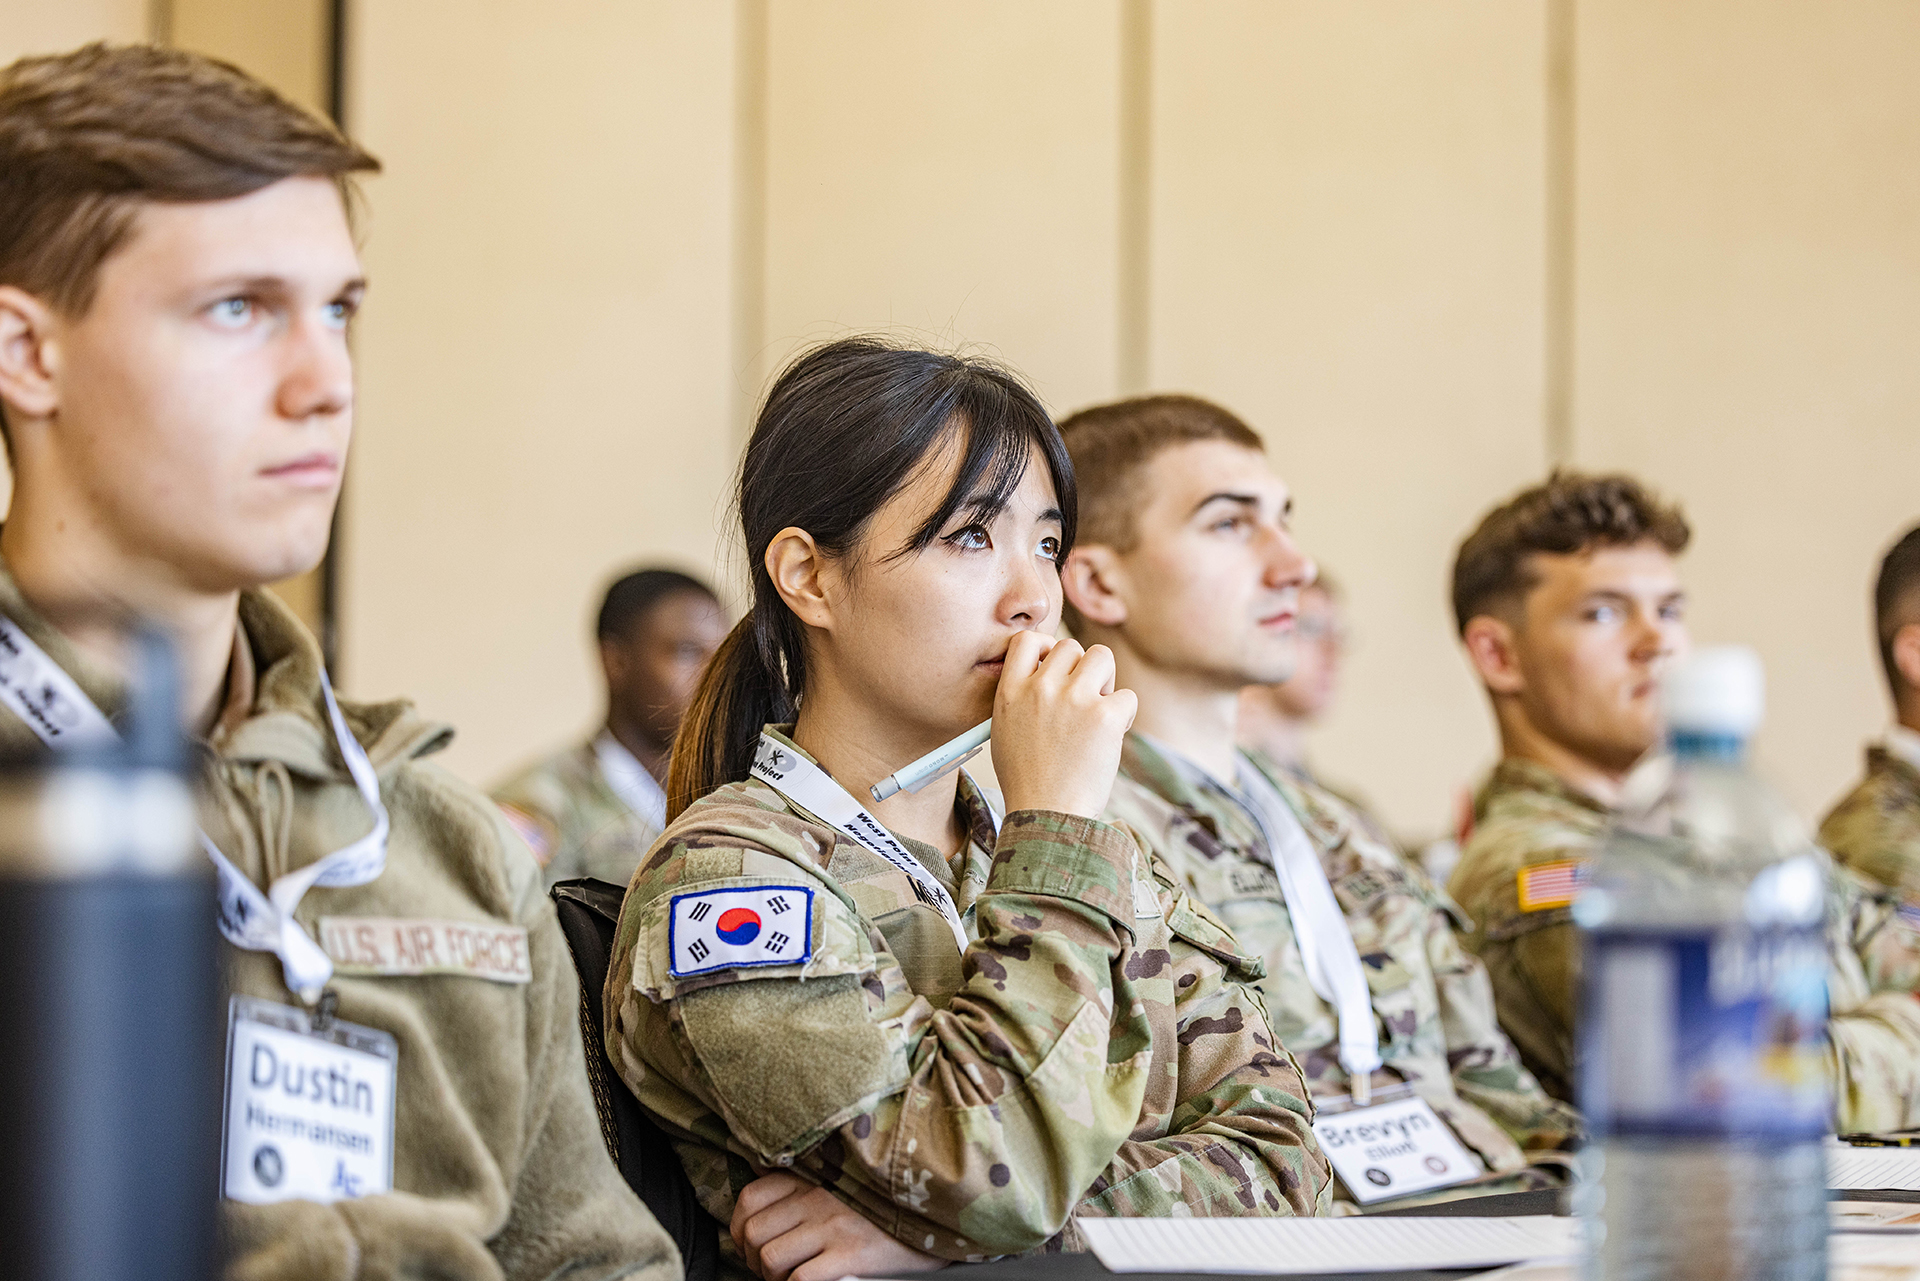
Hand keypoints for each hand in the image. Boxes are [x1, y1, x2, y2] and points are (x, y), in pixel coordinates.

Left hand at [731, 1171, 945, 1280]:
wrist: (939, 1212)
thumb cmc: (888, 1203)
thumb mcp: (846, 1181)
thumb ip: (808, 1182)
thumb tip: (765, 1189)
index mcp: (813, 1177)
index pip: (749, 1197)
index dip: (739, 1228)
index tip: (751, 1245)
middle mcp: (817, 1197)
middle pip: (752, 1232)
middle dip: (753, 1260)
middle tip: (770, 1271)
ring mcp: (833, 1226)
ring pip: (769, 1257)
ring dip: (771, 1277)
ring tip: (789, 1280)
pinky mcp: (851, 1254)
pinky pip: (799, 1279)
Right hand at [990, 631, 1136, 818]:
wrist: (1048, 817)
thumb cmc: (1028, 782)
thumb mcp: (1005, 732)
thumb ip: (1021, 697)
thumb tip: (1048, 673)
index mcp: (1011, 691)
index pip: (1027, 640)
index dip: (1046, 648)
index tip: (1054, 667)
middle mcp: (1040, 688)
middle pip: (1070, 646)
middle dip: (1080, 669)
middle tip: (1081, 702)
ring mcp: (1074, 699)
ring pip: (1102, 656)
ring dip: (1105, 681)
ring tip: (1098, 714)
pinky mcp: (1105, 716)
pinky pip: (1127, 696)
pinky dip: (1123, 715)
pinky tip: (1110, 739)